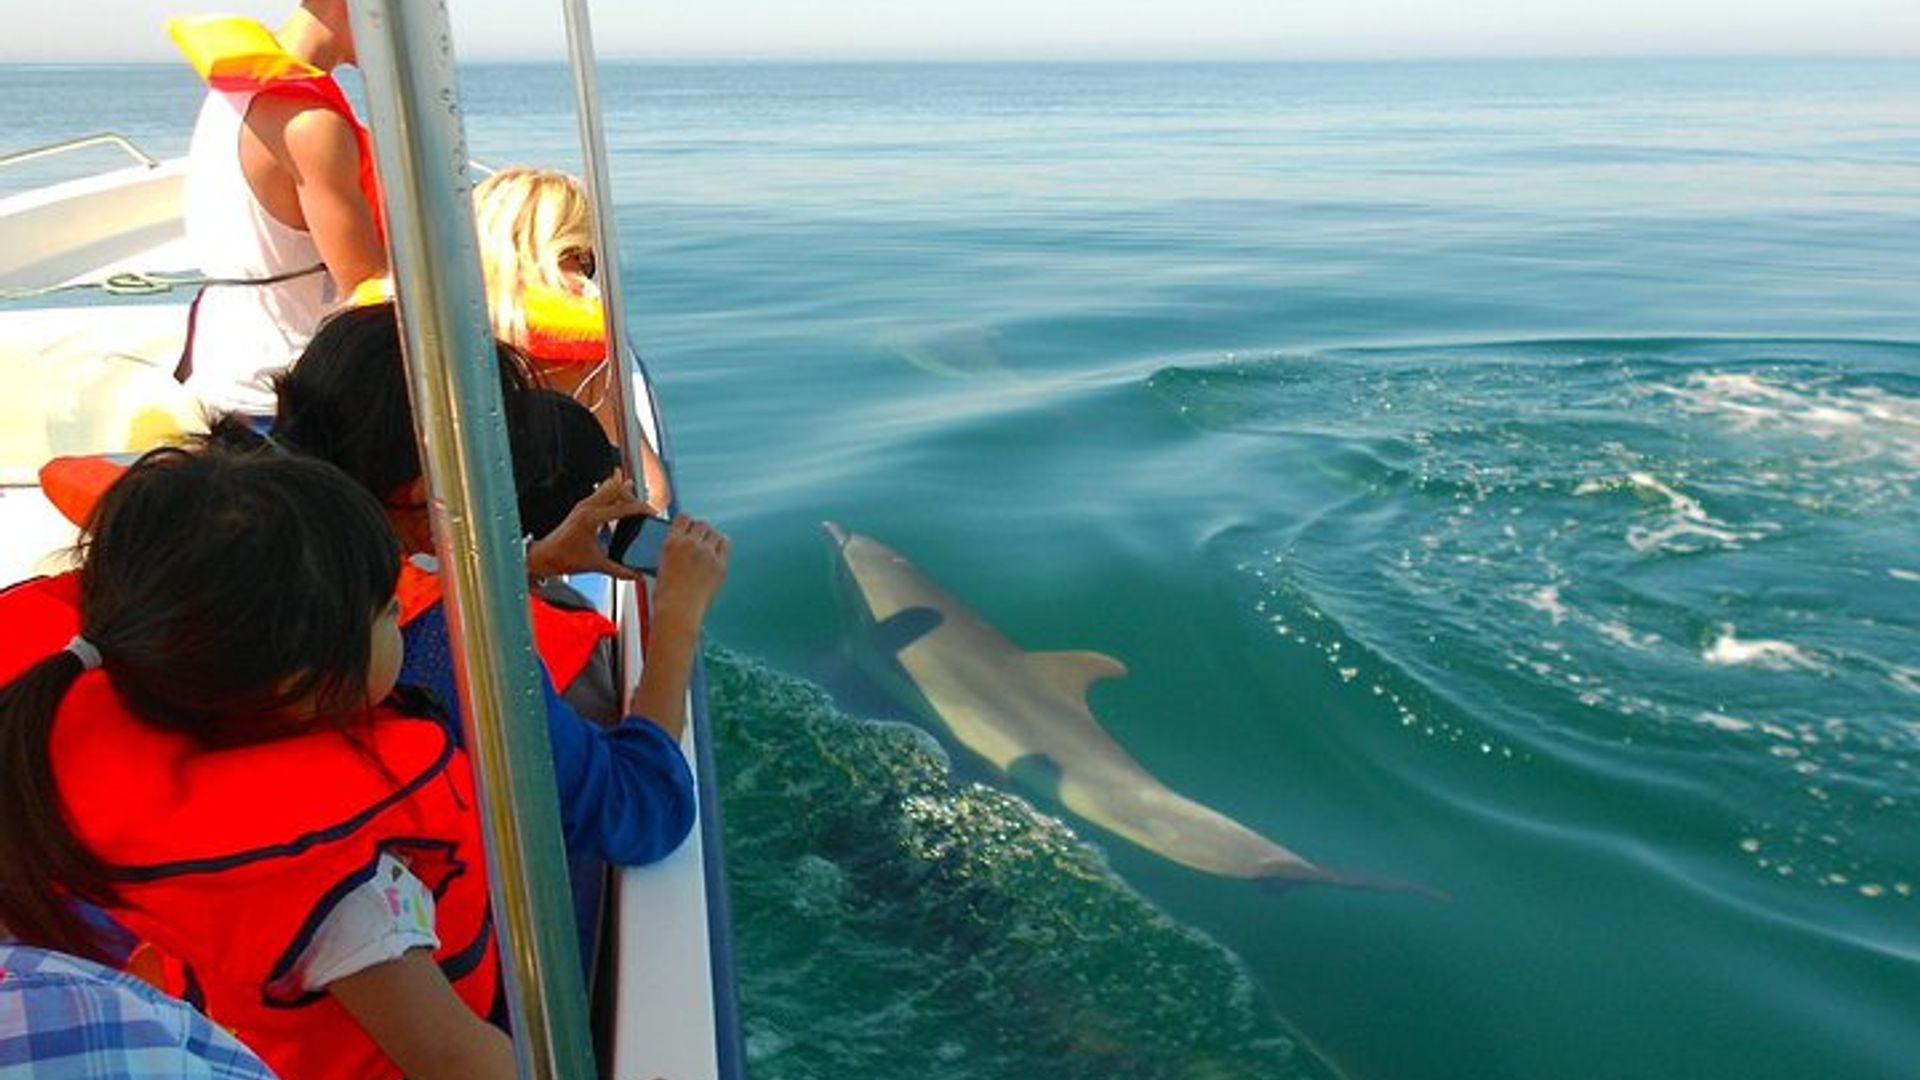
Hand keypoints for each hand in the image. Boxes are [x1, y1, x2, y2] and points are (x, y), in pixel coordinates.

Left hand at [525, 470, 649, 580]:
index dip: (641, 509)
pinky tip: (622, 495)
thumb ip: (620, 571)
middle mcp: (587, 507)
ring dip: (623, 492)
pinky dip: (614, 494)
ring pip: (608, 487)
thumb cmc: (564, 559)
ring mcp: (583, 505)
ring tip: (635, 500)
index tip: (652, 513)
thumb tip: (637, 574)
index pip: (623, 507)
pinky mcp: (581, 508)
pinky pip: (601, 492)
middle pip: (617, 489)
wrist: (544, 557)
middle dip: (633, 496)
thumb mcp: (597, 565)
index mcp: (591, 519)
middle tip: (644, 508)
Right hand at [651, 515, 729, 631]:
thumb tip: (683, 542)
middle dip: (700, 530)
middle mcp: (690, 544)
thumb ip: (674, 549)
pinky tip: (717, 552)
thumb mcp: (662, 565)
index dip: (687, 523)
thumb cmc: (666, 595)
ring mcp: (707, 554)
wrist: (678, 612)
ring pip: (715, 533)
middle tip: (699, 539)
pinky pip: (725, 544)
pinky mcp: (720, 565)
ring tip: (708, 546)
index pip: (684, 518)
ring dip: (711, 537)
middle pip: (702, 524)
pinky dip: (721, 546)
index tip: (688, 528)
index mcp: (672, 543)